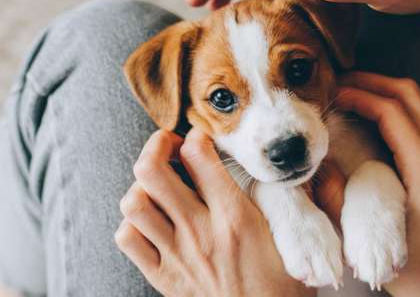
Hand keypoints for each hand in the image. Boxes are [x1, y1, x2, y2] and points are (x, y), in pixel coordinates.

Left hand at [115, 129, 313, 296]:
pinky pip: (128, 239)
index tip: (202, 139)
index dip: (196, 137)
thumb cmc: (283, 288)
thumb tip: (287, 168)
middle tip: (169, 146)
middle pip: (152, 172)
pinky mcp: (164, 277)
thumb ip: (285, 201)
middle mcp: (200, 232)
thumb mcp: (291, 240)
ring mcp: (177, 256)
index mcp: (236, 218)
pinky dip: (133, 224)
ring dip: (142, 186)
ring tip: (158, 184)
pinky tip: (152, 221)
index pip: (198, 156)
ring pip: (135, 203)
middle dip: (156, 146)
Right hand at [315, 72, 419, 295]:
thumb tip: (316, 164)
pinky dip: (391, 110)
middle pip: (410, 95)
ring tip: (347, 94)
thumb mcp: (367, 236)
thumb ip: (337, 199)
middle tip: (337, 83)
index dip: (359, 94)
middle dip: (371, 81)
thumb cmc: (413, 270)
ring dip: (382, 92)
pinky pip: (419, 122)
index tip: (331, 93)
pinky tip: (365, 119)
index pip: (393, 111)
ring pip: (417, 104)